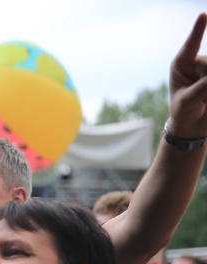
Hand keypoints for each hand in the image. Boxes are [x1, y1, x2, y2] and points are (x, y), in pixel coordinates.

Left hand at [168, 13, 206, 138]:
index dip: (198, 30)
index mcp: (182, 64)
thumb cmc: (183, 111)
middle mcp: (198, 63)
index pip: (191, 45)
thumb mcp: (187, 101)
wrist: (193, 126)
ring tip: (206, 100)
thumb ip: (202, 88)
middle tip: (203, 97)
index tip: (203, 15)